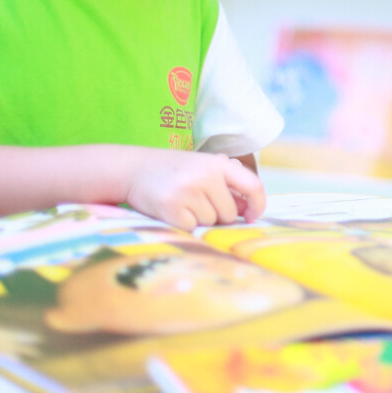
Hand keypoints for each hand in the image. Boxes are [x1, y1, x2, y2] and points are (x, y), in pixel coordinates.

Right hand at [126, 151, 265, 230]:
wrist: (133, 168)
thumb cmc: (175, 171)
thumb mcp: (203, 168)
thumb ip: (228, 185)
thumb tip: (248, 210)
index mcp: (218, 163)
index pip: (253, 185)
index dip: (258, 204)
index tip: (251, 216)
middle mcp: (205, 175)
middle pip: (229, 213)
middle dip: (216, 214)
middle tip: (196, 200)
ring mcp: (188, 191)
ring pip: (210, 222)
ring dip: (199, 219)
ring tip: (182, 202)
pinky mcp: (171, 208)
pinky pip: (192, 229)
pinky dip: (184, 225)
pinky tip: (172, 211)